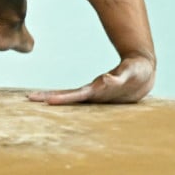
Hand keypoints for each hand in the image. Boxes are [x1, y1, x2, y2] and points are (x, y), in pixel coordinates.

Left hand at [28, 54, 154, 104]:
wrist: (144, 73)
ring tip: (34, 98)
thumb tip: (106, 80)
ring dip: (52, 98)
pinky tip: (47, 98)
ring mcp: (94, 92)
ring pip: (70, 97)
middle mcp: (94, 94)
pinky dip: (63, 96)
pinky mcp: (96, 88)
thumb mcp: (130, 74)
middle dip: (51, 99)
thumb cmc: (137, 74)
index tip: (46, 101)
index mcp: (100, 91)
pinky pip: (76, 94)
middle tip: (31, 99)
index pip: (76, 96)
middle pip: (69, 97)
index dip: (62, 98)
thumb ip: (120, 78)